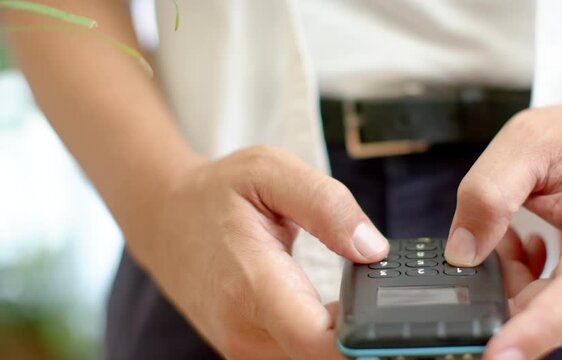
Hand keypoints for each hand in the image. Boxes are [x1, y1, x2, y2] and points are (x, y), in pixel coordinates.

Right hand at [127, 145, 388, 358]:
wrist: (165, 218)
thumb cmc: (216, 194)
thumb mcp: (270, 171)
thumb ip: (327, 206)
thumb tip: (372, 248)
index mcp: (252, 284)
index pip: (319, 342)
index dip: (362, 334)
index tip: (385, 307)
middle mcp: (244, 330)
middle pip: (323, 358)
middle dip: (360, 333)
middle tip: (377, 293)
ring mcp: (243, 347)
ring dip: (340, 338)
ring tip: (352, 299)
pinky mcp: (246, 351)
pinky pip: (297, 355)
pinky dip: (321, 339)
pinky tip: (329, 312)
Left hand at [444, 103, 561, 358]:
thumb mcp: (524, 144)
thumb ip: (488, 195)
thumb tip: (462, 253)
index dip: (533, 330)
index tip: (497, 354)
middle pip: (547, 310)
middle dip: (505, 280)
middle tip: (500, 231)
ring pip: (542, 314)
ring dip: (515, 279)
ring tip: (517, 231)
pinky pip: (548, 310)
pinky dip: (525, 283)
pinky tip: (527, 247)